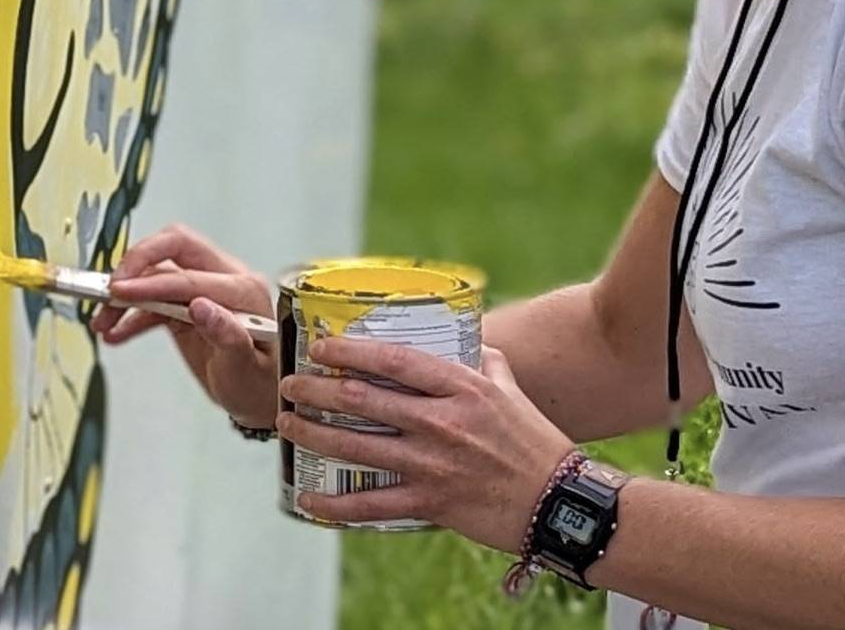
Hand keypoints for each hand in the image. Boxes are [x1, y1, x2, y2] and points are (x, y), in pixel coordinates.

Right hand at [95, 224, 279, 428]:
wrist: (261, 397)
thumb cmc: (261, 383)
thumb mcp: (245, 368)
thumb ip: (227, 336)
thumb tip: (201, 307)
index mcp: (243, 291)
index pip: (189, 277)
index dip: (151, 283)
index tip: (120, 292)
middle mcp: (226, 280)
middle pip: (176, 247)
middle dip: (139, 261)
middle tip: (112, 287)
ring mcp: (205, 290)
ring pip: (158, 273)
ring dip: (128, 295)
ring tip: (103, 322)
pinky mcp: (189, 305)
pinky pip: (155, 300)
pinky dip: (133, 315)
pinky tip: (116, 333)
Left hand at [278, 338, 576, 550]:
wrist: (557, 501)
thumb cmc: (535, 443)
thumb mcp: (511, 390)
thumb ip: (486, 362)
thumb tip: (469, 339)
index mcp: (460, 388)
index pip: (392, 360)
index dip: (349, 351)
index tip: (321, 347)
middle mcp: (440, 421)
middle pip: (362, 399)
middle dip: (315, 390)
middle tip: (290, 385)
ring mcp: (431, 463)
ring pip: (355, 446)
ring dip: (313, 434)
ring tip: (287, 425)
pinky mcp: (429, 502)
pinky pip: (370, 504)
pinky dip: (334, 503)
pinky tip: (308, 496)